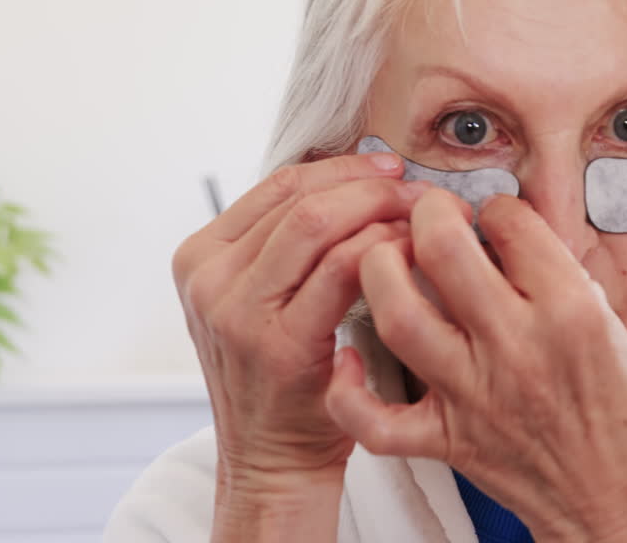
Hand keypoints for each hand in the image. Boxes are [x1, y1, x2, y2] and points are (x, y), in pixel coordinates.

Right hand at [170, 152, 429, 529]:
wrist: (272, 459)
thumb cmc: (285, 377)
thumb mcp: (263, 300)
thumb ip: (290, 246)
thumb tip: (358, 178)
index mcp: (200, 256)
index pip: (280, 183)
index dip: (345, 166)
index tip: (392, 168)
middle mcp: (209, 278)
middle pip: (302, 196)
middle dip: (371, 183)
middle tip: (421, 190)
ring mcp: (236, 311)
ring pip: (318, 223)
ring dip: (382, 209)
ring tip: (426, 217)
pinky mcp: (276, 344)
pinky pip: (340, 269)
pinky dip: (384, 249)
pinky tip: (413, 252)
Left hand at [324, 188, 626, 542]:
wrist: (621, 505)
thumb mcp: (617, 331)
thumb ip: (564, 282)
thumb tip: (516, 240)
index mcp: (570, 313)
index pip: (511, 222)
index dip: (496, 206)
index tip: (493, 215)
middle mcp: (518, 348)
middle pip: (442, 249)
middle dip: (429, 212)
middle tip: (432, 215)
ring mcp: (476, 396)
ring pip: (397, 314)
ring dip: (380, 271)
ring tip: (390, 259)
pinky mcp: (449, 442)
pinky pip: (376, 419)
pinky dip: (350, 391)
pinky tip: (352, 358)